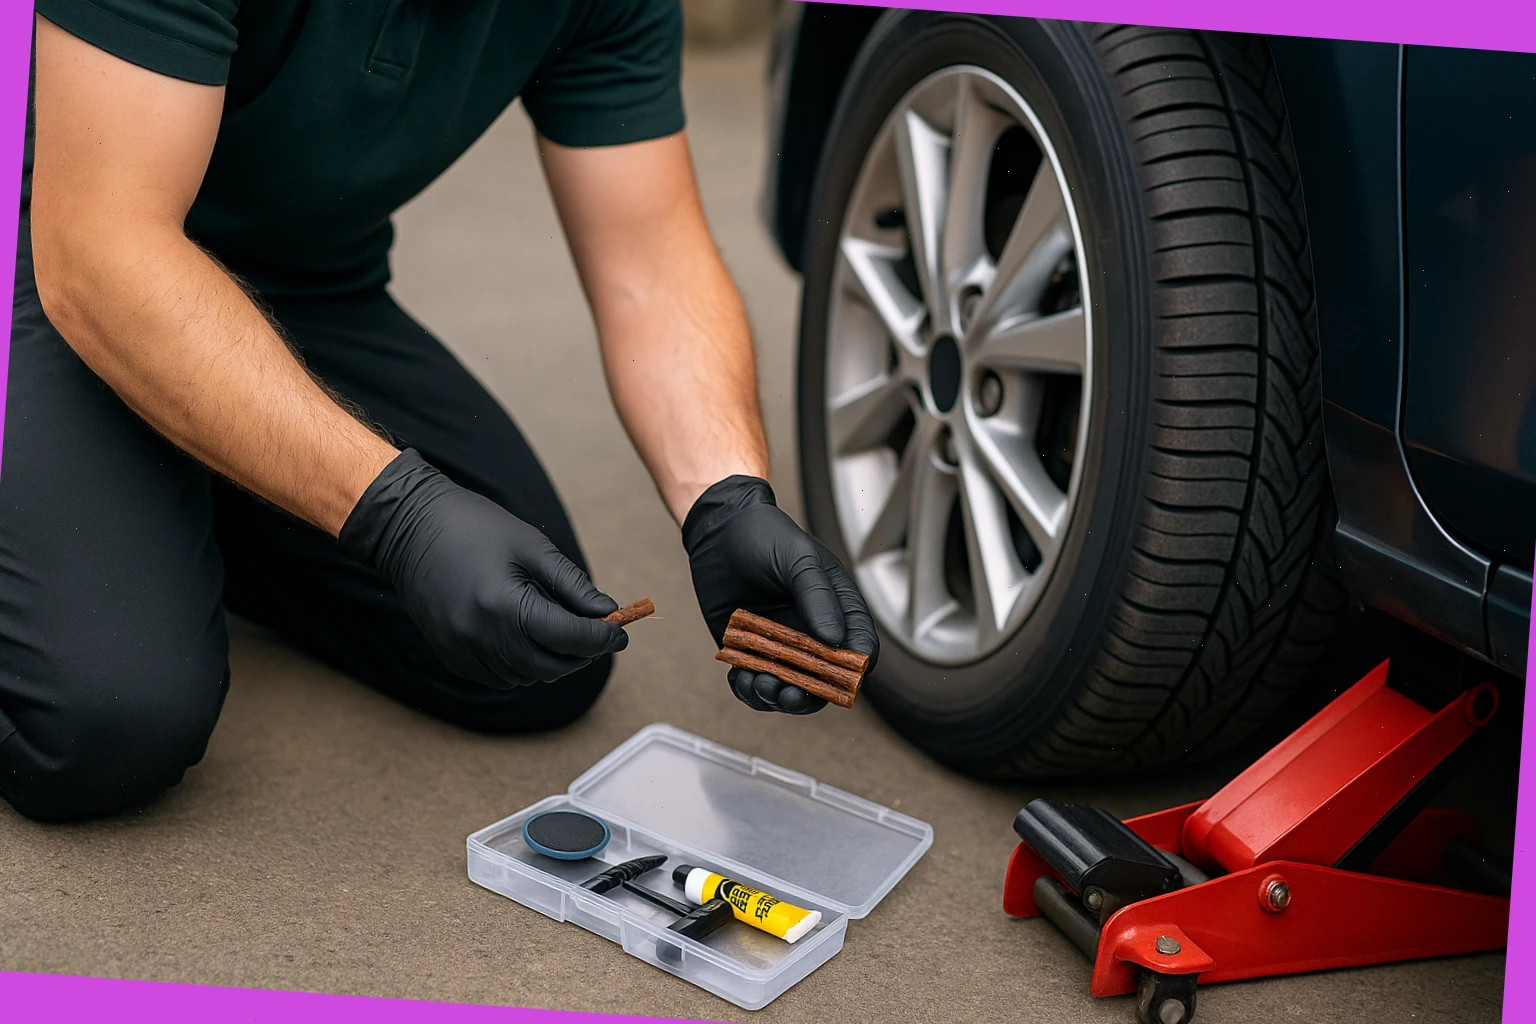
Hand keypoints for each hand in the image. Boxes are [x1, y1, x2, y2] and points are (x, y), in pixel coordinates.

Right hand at [338, 450, 627, 688]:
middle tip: (601, 635)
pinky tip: (533, 640)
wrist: (410, 528)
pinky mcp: (453, 658)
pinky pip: (503, 677)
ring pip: (529, 676)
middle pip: (552, 666)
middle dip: (583, 654)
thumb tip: (608, 612)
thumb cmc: (475, 528)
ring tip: (568, 633)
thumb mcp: (532, 547)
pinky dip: (526, 665)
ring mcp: (464, 652)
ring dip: (556, 661)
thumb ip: (572, 585)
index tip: (621, 633)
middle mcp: (482, 638)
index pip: (569, 638)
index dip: (602, 638)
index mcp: (505, 607)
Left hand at [682, 476, 877, 713]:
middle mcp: (813, 632)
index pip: (861, 647)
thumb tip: (835, 642)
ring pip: (789, 688)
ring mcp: (782, 645)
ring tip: (761, 684)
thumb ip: (818, 597)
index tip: (842, 678)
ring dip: (776, 696)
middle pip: (825, 680)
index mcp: (837, 608)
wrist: (718, 530)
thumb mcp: (798, 559)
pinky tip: (741, 679)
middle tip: (790, 695)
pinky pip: (754, 683)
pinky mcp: (750, 651)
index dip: (856, 668)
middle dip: (810, 695)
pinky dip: (748, 690)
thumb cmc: (765, 535)